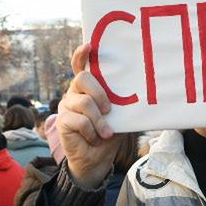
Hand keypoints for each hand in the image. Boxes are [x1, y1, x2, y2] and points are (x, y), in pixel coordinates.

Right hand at [57, 43, 122, 189]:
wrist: (96, 159)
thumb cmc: (109, 134)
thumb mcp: (120, 116)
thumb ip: (124, 104)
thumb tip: (143, 95)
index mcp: (88, 88)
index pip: (81, 66)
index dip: (82, 55)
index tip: (89, 45)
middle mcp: (74, 92)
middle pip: (83, 78)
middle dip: (100, 93)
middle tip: (109, 110)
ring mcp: (66, 105)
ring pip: (85, 103)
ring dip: (99, 120)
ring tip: (106, 133)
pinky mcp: (62, 121)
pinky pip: (80, 121)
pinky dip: (92, 132)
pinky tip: (94, 138)